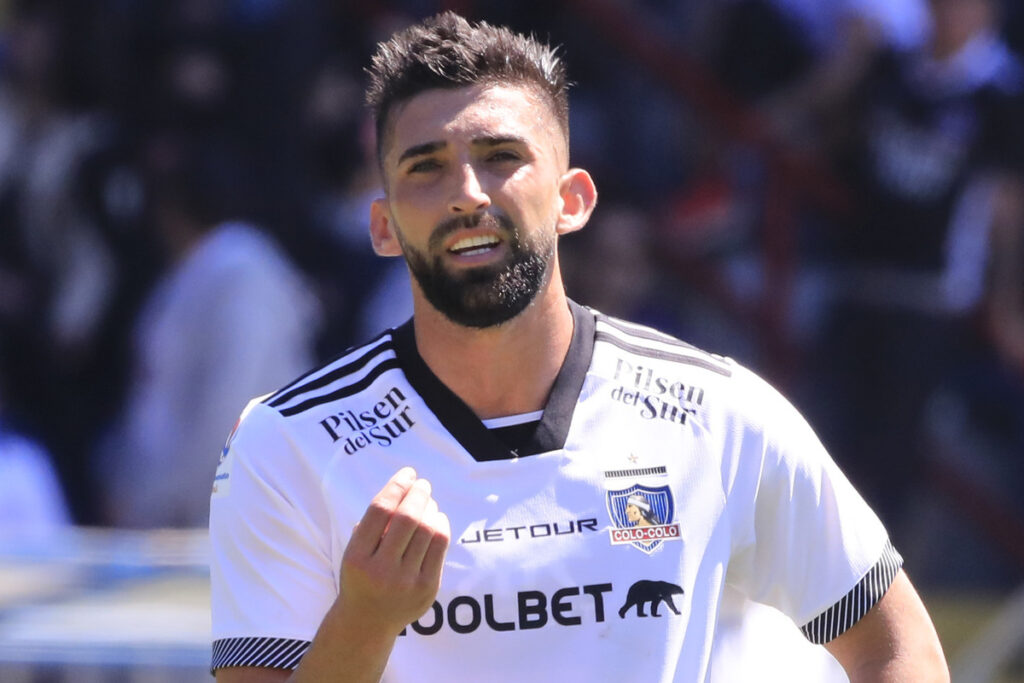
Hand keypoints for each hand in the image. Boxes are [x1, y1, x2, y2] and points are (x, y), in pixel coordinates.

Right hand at [338, 467, 450, 634]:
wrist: (367, 623)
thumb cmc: (361, 576)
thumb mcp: (354, 551)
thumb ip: (373, 524)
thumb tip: (405, 487)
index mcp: (356, 557)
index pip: (380, 510)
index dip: (397, 485)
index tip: (407, 473)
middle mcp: (381, 570)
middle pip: (407, 518)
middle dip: (418, 493)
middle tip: (422, 483)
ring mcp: (406, 582)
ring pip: (427, 530)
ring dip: (430, 508)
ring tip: (428, 501)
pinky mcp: (427, 588)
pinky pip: (440, 547)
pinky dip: (440, 525)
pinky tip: (436, 518)